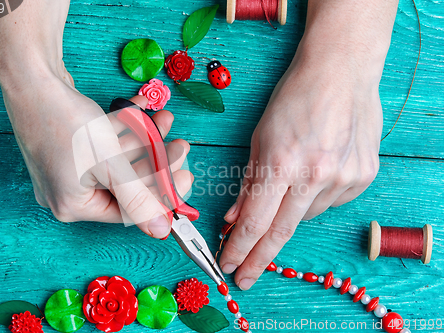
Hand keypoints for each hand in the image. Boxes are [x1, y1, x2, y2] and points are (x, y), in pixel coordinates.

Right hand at [0, 67, 191, 238]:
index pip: (129, 210)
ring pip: (118, 159)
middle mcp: (69, 190)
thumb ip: (138, 198)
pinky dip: (125, 128)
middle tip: (180, 146)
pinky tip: (143, 109)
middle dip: (156, 159)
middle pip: (126, 182)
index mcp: (73, 205)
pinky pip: (106, 143)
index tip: (185, 176)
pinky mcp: (70, 145)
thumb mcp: (109, 165)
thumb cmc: (64, 122)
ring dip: (145, 139)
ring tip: (165, 120)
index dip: (161, 193)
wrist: (31, 77)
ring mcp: (68, 167)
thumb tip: (160, 230)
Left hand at [219, 40, 383, 289]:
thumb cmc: (293, 99)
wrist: (340, 73)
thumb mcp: (260, 137)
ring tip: (291, 183)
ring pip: (305, 217)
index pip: (255, 221)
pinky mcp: (362, 177)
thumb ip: (249, 182)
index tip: (228, 267)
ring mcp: (343, 178)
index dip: (239, 248)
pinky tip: (314, 175)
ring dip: (288, 213)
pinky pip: (330, 203)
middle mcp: (315, 175)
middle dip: (258, 259)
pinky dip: (314, 198)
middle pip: (280, 232)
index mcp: (281, 162)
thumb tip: (235, 218)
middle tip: (245, 277)